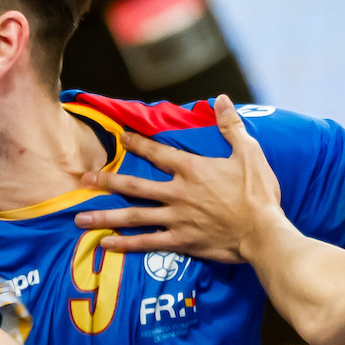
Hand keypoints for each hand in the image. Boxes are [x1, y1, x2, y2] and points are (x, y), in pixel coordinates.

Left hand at [75, 96, 279, 264]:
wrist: (263, 233)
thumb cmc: (258, 193)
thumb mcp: (249, 153)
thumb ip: (231, 126)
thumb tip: (222, 99)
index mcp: (192, 170)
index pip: (157, 152)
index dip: (137, 143)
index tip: (119, 137)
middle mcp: (178, 193)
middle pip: (134, 186)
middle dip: (106, 182)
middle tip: (84, 181)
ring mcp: (176, 219)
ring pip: (133, 216)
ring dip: (106, 216)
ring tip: (81, 218)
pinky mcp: (181, 241)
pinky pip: (147, 243)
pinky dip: (126, 245)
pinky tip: (106, 245)